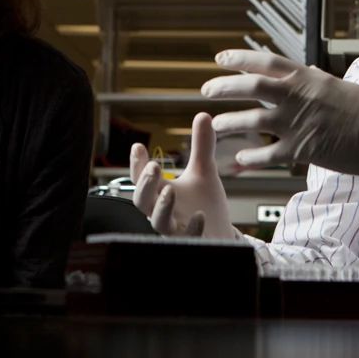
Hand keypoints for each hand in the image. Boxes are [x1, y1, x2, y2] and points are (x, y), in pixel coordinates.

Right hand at [130, 111, 237, 239]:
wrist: (221, 235)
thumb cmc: (205, 204)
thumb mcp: (204, 171)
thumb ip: (201, 146)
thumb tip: (203, 114)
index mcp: (160, 192)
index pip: (142, 178)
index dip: (137, 164)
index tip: (138, 146)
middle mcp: (161, 211)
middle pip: (142, 201)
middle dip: (145, 184)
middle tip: (153, 167)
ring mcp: (174, 230)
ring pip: (158, 222)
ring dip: (162, 207)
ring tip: (170, 191)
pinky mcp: (190, 242)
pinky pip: (187, 238)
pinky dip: (192, 227)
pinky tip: (199, 215)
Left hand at [201, 49, 358, 177]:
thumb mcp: (341, 88)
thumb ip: (316, 82)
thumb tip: (304, 73)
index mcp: (310, 78)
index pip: (267, 61)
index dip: (240, 58)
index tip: (220, 58)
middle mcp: (302, 96)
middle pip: (253, 87)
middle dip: (225, 87)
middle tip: (206, 89)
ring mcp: (302, 123)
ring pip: (254, 121)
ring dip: (230, 123)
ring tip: (215, 126)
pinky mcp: (306, 150)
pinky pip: (270, 155)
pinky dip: (252, 158)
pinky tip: (239, 160)